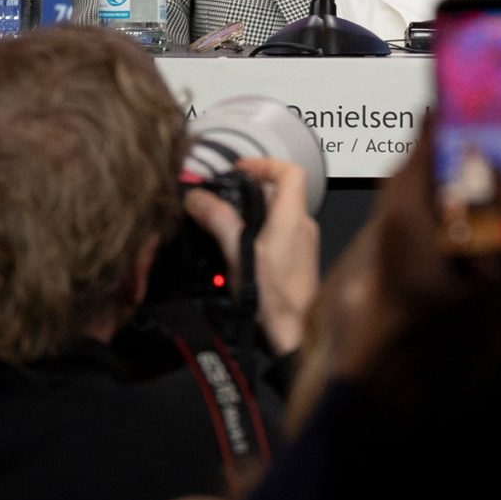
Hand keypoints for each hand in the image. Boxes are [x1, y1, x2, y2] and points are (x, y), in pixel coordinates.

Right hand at [182, 156, 319, 353]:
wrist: (296, 335)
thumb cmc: (274, 298)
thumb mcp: (239, 254)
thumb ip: (219, 221)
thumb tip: (197, 198)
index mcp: (293, 217)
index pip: (290, 172)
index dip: (264, 164)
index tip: (239, 169)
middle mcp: (303, 227)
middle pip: (278, 193)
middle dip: (246, 193)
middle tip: (219, 200)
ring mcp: (302, 245)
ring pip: (275, 217)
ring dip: (248, 216)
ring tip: (220, 225)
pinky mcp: (296, 262)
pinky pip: (276, 236)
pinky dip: (254, 234)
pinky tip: (233, 250)